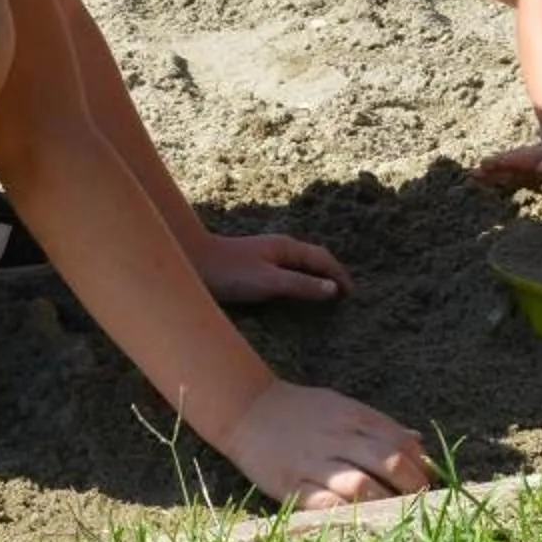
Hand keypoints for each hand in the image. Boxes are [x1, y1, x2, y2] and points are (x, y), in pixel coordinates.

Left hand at [194, 230, 351, 304]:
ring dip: (316, 276)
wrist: (189, 263)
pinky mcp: (253, 266)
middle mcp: (279, 247)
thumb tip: (333, 289)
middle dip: (331, 273)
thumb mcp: (269, 281)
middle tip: (344, 293)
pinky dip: (299, 280)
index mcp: (286, 247)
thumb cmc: (229, 272)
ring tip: (326, 293)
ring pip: (300, 264)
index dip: (339, 275)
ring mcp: (265, 255)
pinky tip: (295, 291)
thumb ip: (301, 285)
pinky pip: (286, 271)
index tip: (352, 294)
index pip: (323, 259)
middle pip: (313, 258)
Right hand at [216, 380, 432, 510]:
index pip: (400, 441)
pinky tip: (360, 524)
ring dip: (383, 503)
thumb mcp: (345, 407)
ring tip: (396, 518)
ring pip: (359, 485)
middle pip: (387, 462)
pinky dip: (345, 515)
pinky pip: (322, 504)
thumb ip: (381, 426)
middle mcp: (339, 438)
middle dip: (411, 486)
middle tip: (421, 505)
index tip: (431, 484)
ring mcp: (315, 462)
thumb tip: (419, 443)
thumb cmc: (303, 411)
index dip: (421, 465)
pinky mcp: (291, 485)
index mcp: (356, 418)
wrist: (249, 409)